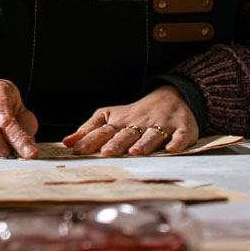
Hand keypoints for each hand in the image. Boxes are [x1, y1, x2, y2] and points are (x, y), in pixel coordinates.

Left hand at [62, 85, 198, 155]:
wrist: (172, 98)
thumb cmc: (135, 114)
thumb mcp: (110, 117)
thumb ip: (89, 130)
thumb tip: (67, 142)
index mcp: (121, 122)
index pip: (104, 130)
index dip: (91, 140)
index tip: (78, 150)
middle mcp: (140, 124)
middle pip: (127, 133)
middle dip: (117, 143)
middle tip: (107, 153)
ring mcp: (162, 125)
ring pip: (152, 135)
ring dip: (144, 144)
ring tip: (135, 153)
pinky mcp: (182, 129)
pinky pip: (181, 136)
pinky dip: (177, 142)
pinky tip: (171, 149)